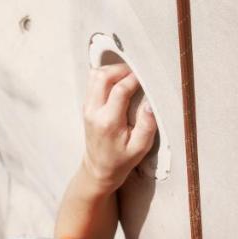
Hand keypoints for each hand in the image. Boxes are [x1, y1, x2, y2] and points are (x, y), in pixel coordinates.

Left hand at [80, 64, 157, 190]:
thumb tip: (150, 104)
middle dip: (122, 69)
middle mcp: (94, 112)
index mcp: (108, 122)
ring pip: (95, 76)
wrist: (98, 169)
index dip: (135, 78)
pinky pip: (93, 82)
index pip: (120, 89)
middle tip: (138, 72)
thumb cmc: (121, 160)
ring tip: (129, 75)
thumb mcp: (139, 148)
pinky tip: (119, 81)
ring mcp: (88, 108)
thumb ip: (147, 125)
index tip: (147, 76)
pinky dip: (106, 76)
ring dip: (112, 70)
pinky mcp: (87, 106)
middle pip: (103, 76)